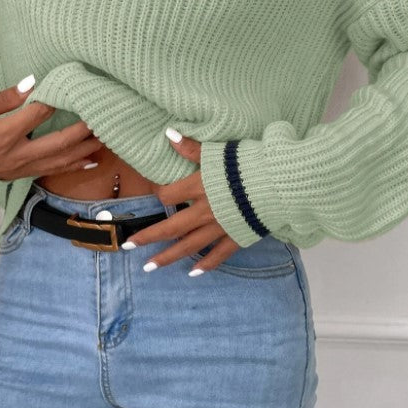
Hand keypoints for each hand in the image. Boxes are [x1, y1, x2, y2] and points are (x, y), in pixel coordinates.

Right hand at [0, 78, 104, 180]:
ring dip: (85, 149)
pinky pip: (53, 171)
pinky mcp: (23, 175)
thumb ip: (2, 98)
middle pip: (58, 143)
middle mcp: (16, 155)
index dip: (55, 100)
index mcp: (2, 135)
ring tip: (108, 138)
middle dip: (83, 131)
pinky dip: (74, 165)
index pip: (37, 115)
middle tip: (104, 118)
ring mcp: (21, 168)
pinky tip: (92, 160)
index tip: (74, 88)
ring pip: (60, 161)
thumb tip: (30, 83)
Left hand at [122, 128, 239, 273]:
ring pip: (188, 246)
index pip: (168, 196)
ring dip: (167, 257)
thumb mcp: (218, 152)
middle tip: (128, 246)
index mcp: (198, 188)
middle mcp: (204, 211)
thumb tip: (169, 134)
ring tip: (149, 267)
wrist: (279, 183)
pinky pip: (218, 255)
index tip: (156, 194)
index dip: (159, 195)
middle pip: (170, 227)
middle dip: (148, 237)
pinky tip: (193, 273)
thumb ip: (192, 148)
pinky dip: (205, 265)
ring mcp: (220, 228)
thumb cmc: (249, 164)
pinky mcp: (236, 237)